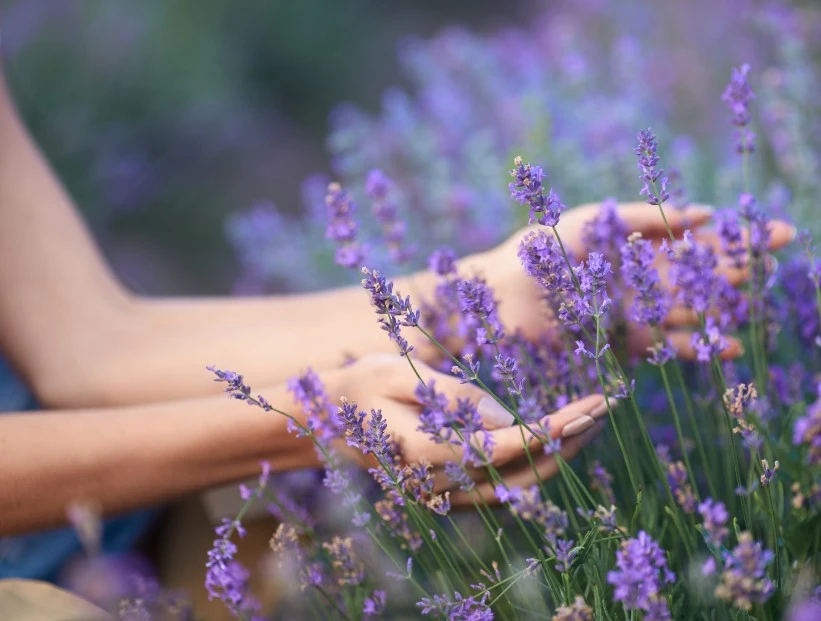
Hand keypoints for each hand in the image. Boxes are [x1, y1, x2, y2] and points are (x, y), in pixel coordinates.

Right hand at [322, 354, 609, 505]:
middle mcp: (443, 483)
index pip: (510, 448)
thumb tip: (508, 419)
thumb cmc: (360, 388)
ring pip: (517, 483)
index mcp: (431, 454)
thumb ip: (454, 397)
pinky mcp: (447, 488)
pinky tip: (554, 435)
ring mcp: (445, 491)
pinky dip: (534, 460)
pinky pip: (502, 482)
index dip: (555, 428)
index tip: (591, 404)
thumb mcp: (400, 376)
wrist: (322, 423)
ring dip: (558, 452)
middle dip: (570, 439)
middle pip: (524, 472)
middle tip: (606, 405)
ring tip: (591, 418)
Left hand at [469, 201, 795, 360]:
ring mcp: (633, 311)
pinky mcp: (621, 342)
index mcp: (635, 244)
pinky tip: (726, 347)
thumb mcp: (596, 221)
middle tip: (782, 259)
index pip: (696, 239)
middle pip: (701, 274)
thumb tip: (706, 214)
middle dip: (741, 268)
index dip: (736, 237)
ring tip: (759, 309)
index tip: (778, 234)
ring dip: (724, 310)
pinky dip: (695, 346)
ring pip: (690, 311)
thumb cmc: (538, 250)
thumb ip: (650, 218)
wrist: (500, 296)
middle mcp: (639, 278)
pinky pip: (666, 346)